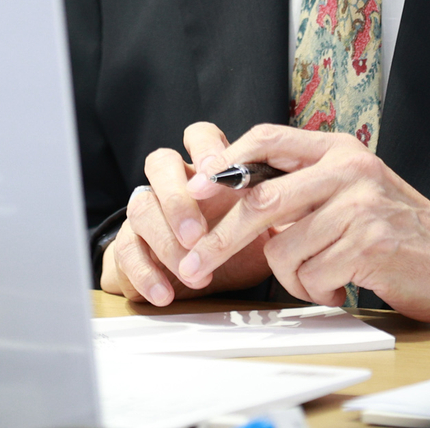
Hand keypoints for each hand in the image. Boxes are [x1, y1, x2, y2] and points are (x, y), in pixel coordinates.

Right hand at [101, 123, 271, 305]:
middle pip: (160, 163)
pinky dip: (146, 273)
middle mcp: (174, 182)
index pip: (199, 135)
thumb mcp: (265, 226)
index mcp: (207, 169)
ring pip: (140, 207)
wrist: (209, 280)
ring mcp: (149, 210)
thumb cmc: (242, 245)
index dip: (206, 149)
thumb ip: (276, 210)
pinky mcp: (131, 243)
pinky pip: (126, 250)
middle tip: (197, 234)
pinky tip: (166, 293)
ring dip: (166, 241)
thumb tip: (303, 204)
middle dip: (178, 198)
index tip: (217, 173)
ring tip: (192, 274)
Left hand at [176, 123, 429, 322]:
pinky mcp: (373, 242)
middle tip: (195, 265)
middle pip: (262, 200)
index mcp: (338, 149)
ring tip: (323, 276)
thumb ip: (300, 188)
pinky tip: (343, 286)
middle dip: (221, 238)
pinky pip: (312, 276)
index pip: (266, 138)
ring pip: (284, 248)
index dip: (225, 164)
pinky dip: (317, 290)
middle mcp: (349, 168)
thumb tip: (230, 194)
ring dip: (291, 277)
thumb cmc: (396, 231)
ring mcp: (362, 204)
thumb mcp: (349, 192)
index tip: (195, 190)